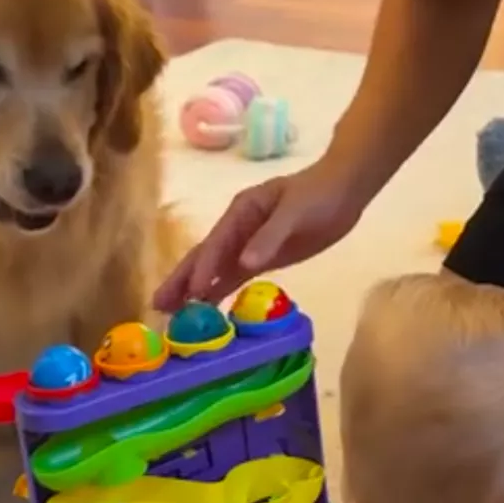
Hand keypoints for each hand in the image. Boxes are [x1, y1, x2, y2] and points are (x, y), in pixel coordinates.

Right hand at [154, 158, 369, 310]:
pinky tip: (206, 306)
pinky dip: (219, 290)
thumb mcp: (295, 212)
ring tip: (172, 312)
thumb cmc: (319, 194)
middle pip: (205, 256)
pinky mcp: (263, 257)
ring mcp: (248, 243)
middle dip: (183, 280)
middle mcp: (238, 228)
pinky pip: (235, 275)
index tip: (193, 292)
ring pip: (216, 268)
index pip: (216, 243)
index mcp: (242, 211)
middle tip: (159, 305)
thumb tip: (245, 264)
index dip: (204, 268)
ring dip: (195, 289)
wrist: (344, 190)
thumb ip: (270, 237)